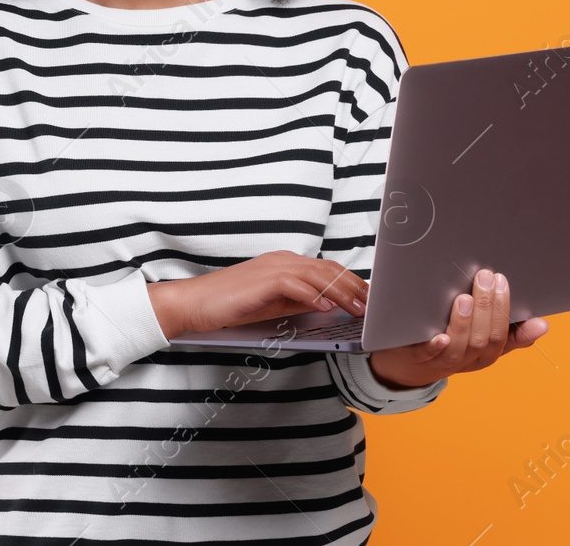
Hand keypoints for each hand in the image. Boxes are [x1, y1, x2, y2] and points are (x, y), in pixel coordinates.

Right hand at [148, 250, 367, 337]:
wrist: (195, 303)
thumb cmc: (231, 305)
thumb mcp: (273, 305)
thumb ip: (299, 301)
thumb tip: (328, 306)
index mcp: (286, 263)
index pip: (326, 269)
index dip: (351, 282)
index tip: (369, 298)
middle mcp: (282, 260)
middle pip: (327, 270)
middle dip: (354, 287)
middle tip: (374, 305)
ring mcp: (272, 268)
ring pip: (316, 276)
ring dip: (341, 293)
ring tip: (358, 309)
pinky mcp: (262, 280)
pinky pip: (294, 285)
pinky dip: (313, 296)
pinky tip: (326, 308)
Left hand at [366, 268, 548, 389]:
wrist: (409, 366)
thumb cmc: (452, 344)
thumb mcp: (483, 341)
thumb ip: (511, 332)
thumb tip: (543, 324)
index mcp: (486, 354)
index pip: (503, 336)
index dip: (505, 310)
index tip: (504, 284)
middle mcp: (468, 359)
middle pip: (484, 338)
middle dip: (487, 307)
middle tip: (486, 277)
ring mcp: (443, 361)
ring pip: (461, 346)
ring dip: (465, 322)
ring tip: (466, 297)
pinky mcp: (419, 359)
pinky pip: (429, 355)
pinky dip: (437, 345)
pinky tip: (440, 335)